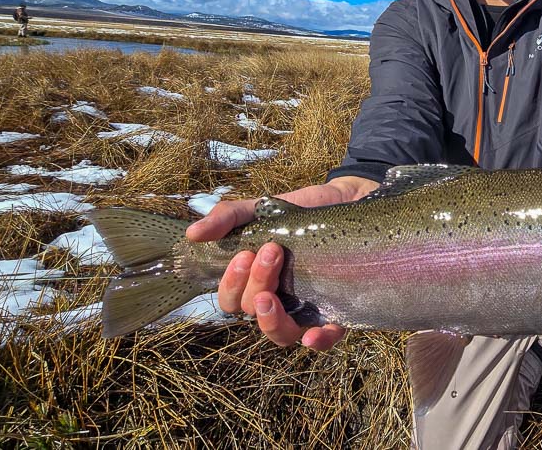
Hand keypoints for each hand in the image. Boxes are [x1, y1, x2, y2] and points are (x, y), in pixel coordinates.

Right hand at [185, 176, 378, 348]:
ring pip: (280, 334)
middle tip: (272, 250)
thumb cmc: (300, 211)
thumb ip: (228, 218)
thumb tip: (192, 234)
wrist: (348, 200)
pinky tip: (313, 334)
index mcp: (255, 282)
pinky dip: (318, 341)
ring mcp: (307, 310)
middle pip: (253, 312)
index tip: (245, 252)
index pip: (231, 299)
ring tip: (273, 294)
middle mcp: (279, 301)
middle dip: (255, 284)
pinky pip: (327, 338)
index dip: (232, 283)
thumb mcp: (260, 209)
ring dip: (270, 318)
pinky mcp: (338, 311)